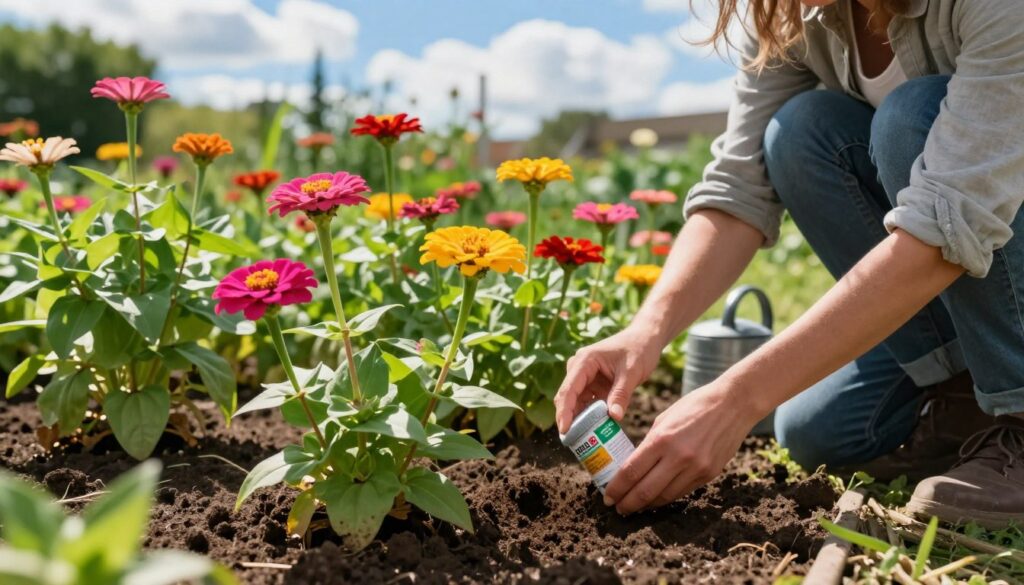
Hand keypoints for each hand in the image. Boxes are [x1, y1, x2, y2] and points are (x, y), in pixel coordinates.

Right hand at [554, 326, 661, 433]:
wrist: (645, 339)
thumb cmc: (639, 349)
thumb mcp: (632, 372)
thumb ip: (621, 394)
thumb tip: (614, 417)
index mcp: (585, 361)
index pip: (568, 389)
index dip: (564, 411)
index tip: (564, 430)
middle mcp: (579, 368)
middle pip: (567, 397)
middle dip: (568, 419)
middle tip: (572, 442)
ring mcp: (584, 377)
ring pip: (574, 403)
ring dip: (577, 420)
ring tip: (582, 441)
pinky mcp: (592, 384)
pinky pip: (586, 403)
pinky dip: (588, 416)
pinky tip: (592, 431)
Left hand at [602, 380, 760, 514]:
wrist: (733, 404)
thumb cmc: (694, 406)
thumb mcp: (664, 419)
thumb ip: (649, 443)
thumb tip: (634, 464)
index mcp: (662, 439)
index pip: (631, 471)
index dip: (616, 488)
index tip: (607, 497)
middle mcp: (679, 457)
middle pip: (645, 491)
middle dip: (627, 503)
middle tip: (617, 508)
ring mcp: (696, 468)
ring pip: (664, 497)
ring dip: (646, 505)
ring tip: (634, 506)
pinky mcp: (709, 474)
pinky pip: (682, 492)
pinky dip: (666, 498)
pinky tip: (656, 499)